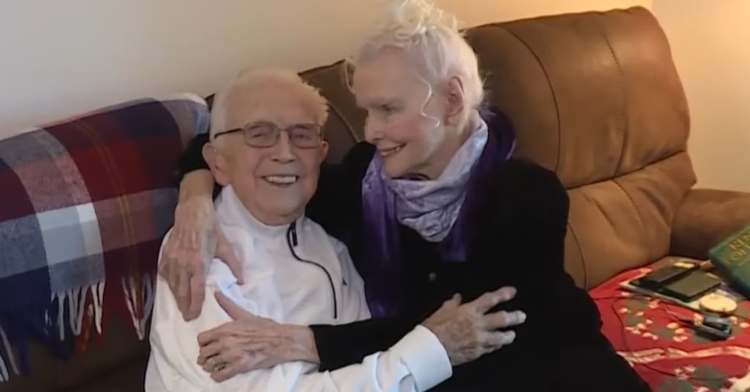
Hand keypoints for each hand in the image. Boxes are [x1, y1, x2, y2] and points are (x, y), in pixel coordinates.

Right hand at [159, 196, 242, 320]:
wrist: (192, 211)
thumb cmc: (210, 228)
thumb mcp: (225, 245)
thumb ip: (233, 264)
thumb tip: (242, 281)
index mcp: (198, 263)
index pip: (196, 290)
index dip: (195, 305)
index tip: (194, 316)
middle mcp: (183, 264)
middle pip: (181, 291)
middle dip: (184, 306)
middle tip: (187, 317)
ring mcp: (172, 259)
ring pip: (172, 284)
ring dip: (176, 297)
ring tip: (181, 306)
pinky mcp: (165, 254)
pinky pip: (164, 273)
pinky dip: (168, 282)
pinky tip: (172, 287)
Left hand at [197, 292, 317, 381]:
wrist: (281, 340)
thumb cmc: (264, 326)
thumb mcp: (245, 314)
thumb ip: (228, 305)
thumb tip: (216, 292)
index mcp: (225, 329)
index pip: (201, 339)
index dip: (203, 343)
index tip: (209, 345)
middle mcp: (226, 342)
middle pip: (203, 354)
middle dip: (205, 356)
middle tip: (212, 357)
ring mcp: (232, 356)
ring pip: (209, 366)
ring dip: (211, 367)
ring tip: (217, 365)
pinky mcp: (240, 367)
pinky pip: (219, 376)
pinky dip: (218, 376)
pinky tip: (223, 372)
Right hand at [421, 286, 524, 365]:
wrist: (432, 348)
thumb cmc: (435, 328)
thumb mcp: (442, 310)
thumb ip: (452, 303)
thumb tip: (457, 297)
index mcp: (470, 311)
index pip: (490, 300)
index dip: (503, 294)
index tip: (512, 291)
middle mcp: (478, 324)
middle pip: (502, 319)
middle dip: (514, 317)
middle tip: (522, 316)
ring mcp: (480, 339)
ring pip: (500, 337)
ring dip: (508, 336)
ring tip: (512, 334)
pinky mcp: (477, 352)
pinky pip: (491, 348)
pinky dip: (495, 346)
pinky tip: (498, 345)